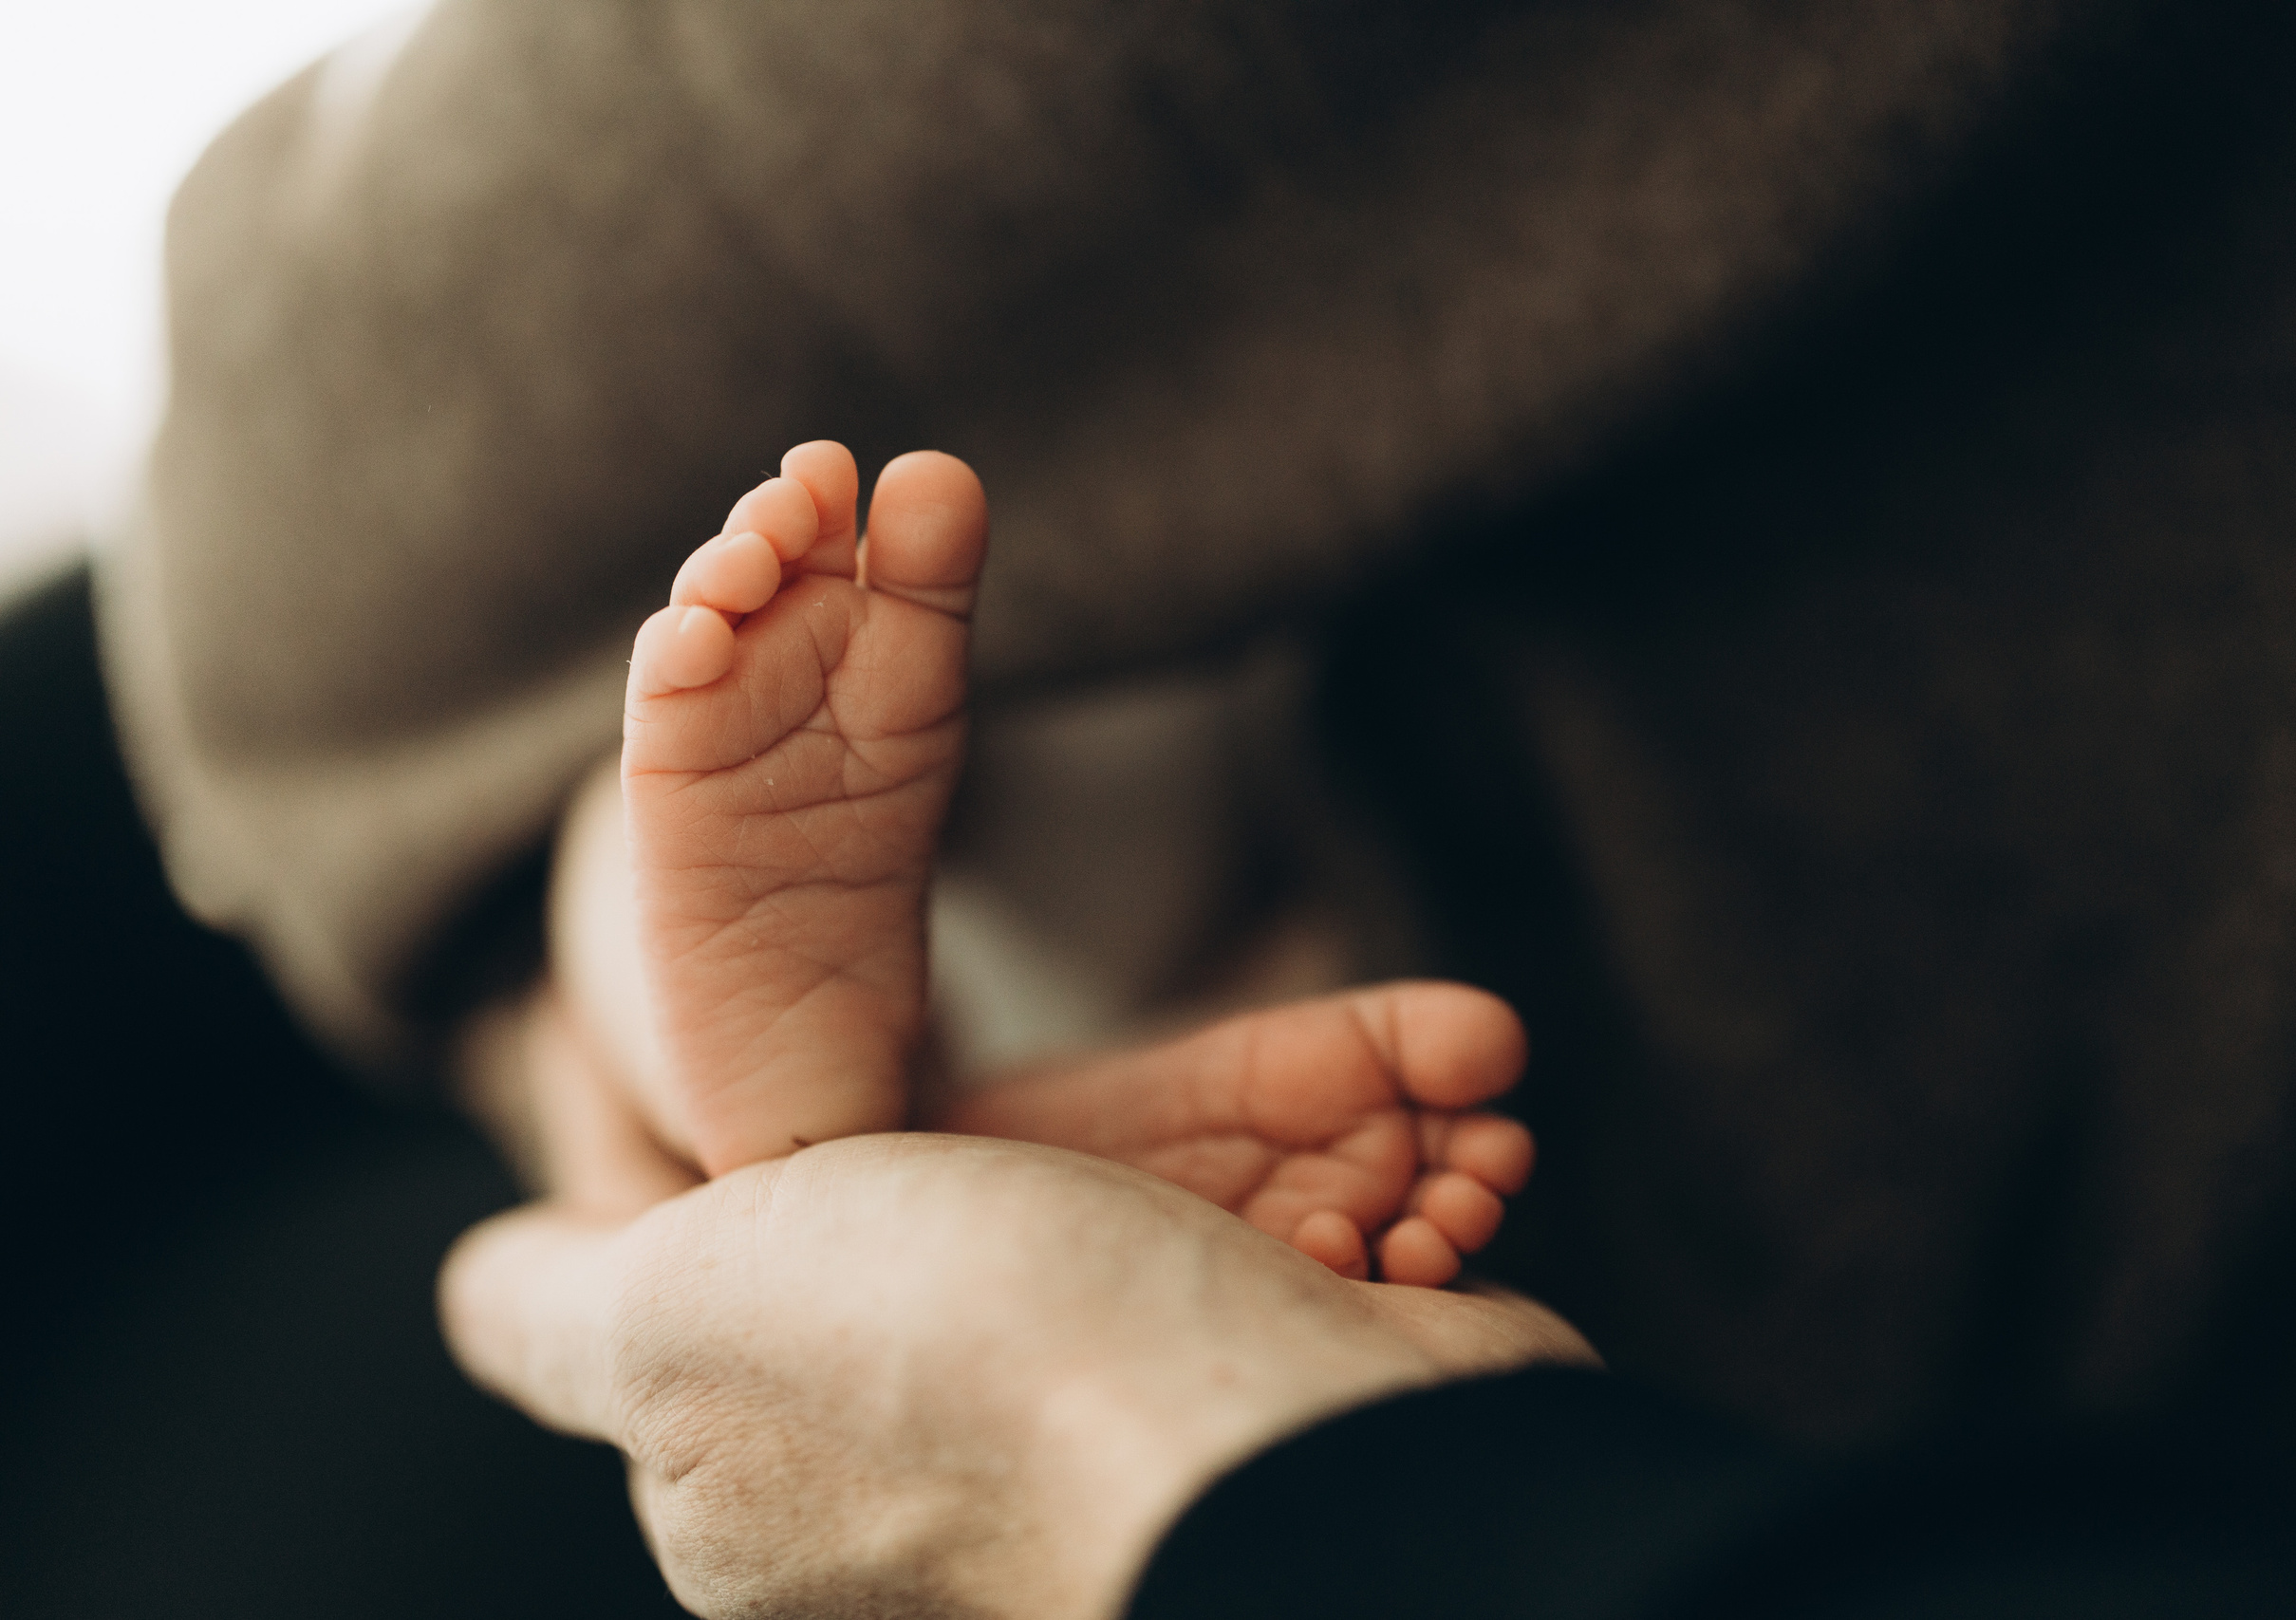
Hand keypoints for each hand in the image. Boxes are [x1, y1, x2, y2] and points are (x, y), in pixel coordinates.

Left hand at [441, 1132, 1593, 1619]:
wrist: (1298, 1480)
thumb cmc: (981, 1372)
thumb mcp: (681, 1317)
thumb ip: (562, 1304)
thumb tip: (482, 1278)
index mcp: (814, 1441)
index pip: (839, 1219)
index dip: (888, 1109)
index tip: (941, 1034)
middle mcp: (984, 1447)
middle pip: (1071, 1178)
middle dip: (1175, 1109)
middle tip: (1224, 1060)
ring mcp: (1164, 1420)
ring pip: (1241, 1181)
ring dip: (1333, 1118)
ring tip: (1410, 1101)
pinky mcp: (1313, 1392)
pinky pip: (1368, 1222)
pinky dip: (1423, 1162)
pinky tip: (1458, 1144)